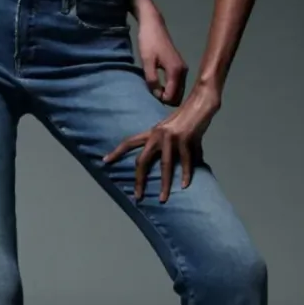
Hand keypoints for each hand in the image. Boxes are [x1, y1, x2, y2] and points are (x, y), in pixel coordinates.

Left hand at [103, 85, 220, 202]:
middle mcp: (158, 135)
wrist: (200, 105)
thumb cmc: (184, 119)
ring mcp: (172, 139)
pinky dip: (186, 174)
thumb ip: (163, 144)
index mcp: (151, 133)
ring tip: (163, 199)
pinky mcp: (187, 141)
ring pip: (165, 165)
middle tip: (137, 196)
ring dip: (165, 184)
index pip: (129, 142)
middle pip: (143, 160)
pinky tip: (184, 186)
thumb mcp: (168, 130)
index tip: (104, 161)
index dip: (116, 152)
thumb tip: (164, 161)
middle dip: (139, 179)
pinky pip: (186, 162)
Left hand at [135, 13, 188, 104]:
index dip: (161, 100)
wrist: (153, 25)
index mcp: (176, 71)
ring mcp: (182, 68)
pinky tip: (158, 86)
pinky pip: (177, 84)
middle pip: (179, 95)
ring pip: (178, 90)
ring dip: (168, 94)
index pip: (173, 96)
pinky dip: (169, 88)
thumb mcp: (147, 61)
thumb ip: (152, 79)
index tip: (150, 96)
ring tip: (154, 91)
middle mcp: (183, 71)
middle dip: (167, 99)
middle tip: (152, 96)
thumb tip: (157, 95)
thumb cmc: (148, 41)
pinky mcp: (179, 66)